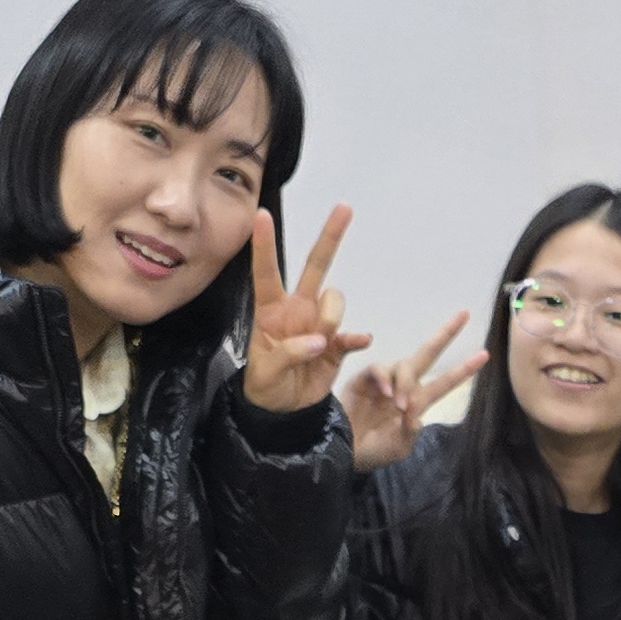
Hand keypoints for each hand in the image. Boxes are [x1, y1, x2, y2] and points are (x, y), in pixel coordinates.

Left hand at [241, 204, 368, 414]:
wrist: (285, 412)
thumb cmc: (266, 386)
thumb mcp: (265, 374)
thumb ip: (287, 354)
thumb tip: (319, 340)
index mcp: (271, 311)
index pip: (266, 272)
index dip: (264, 245)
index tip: (261, 214)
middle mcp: (297, 310)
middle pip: (315, 267)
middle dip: (330, 237)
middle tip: (344, 207)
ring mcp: (320, 325)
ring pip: (335, 300)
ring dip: (332, 316)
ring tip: (322, 345)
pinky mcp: (338, 345)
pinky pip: (351, 334)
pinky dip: (355, 337)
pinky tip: (359, 342)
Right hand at [344, 309, 485, 472]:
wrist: (345, 452)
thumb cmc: (374, 451)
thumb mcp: (398, 447)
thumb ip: (410, 432)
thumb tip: (416, 414)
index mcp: (418, 401)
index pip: (445, 382)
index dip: (464, 369)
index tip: (485, 354)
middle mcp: (404, 386)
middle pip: (427, 354)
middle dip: (446, 334)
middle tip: (464, 314)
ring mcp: (385, 380)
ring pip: (404, 365)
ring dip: (405, 382)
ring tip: (398, 405)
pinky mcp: (365, 379)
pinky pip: (379, 368)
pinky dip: (384, 379)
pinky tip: (387, 395)